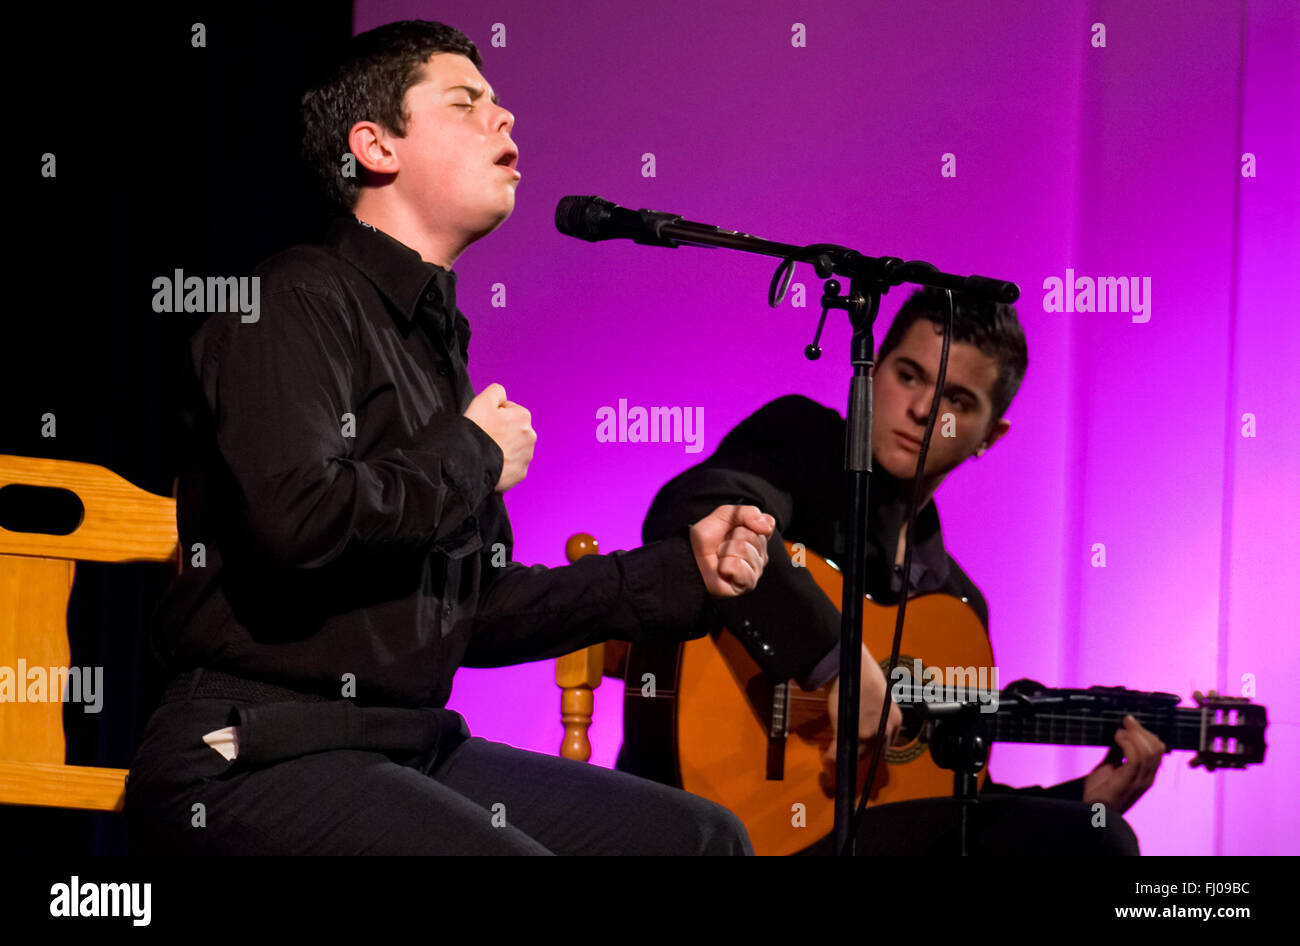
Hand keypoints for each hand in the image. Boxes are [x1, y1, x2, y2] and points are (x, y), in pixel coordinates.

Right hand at [463, 383, 535, 491]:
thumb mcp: (483, 401)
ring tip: (488, 451)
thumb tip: (503, 396)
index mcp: (523, 417)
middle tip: (486, 437)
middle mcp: (530, 436)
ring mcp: (527, 456)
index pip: (507, 410)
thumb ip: (497, 391)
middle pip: (512, 429)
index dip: (493, 415)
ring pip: (513, 448)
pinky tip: (492, 463)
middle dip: (501, 431)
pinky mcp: (521, 473)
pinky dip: (503, 464)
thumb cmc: (477, 433)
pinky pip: (511, 465)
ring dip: (503, 448)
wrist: (470, 465)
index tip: (485, 423)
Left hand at [688, 505, 772, 596]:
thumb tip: (767, 526)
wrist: (689, 557)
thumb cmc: (706, 540)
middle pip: (754, 538)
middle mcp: (760, 555)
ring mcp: (755, 571)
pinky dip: (727, 566)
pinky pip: (742, 569)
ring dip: (726, 552)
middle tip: (722, 545)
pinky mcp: (747, 584)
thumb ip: (747, 513)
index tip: (732, 527)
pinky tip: (722, 570)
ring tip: (720, 558)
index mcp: (758, 538)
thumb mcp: (724, 515)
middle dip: (732, 538)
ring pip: (747, 552)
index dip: (746, 522)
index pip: (766, 524)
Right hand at [823, 644, 902, 766]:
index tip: (865, 744)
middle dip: (863, 752)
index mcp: (895, 721)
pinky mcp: (851, 735)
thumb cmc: (864, 675)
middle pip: (875, 753)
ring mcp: (868, 735)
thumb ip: (878, 715)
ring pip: (858, 755)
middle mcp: (886, 730)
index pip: (887, 744)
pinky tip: (827, 758)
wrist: (850, 668)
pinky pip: (839, 754)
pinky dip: (831, 757)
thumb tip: (870, 721)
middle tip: (851, 747)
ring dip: (848, 754)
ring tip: (837, 752)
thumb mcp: (880, 697)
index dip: (874, 745)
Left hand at [1082, 714, 1166, 812]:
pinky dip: (1127, 744)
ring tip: (1118, 732)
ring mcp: (1140, 780)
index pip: (1158, 748)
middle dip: (1141, 730)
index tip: (1128, 722)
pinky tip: (1117, 739)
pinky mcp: (1129, 781)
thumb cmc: (1101, 791)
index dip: (1145, 732)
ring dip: (1132, 735)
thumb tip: (1119, 733)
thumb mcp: (1110, 766)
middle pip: (1156, 747)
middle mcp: (1148, 777)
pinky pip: (1136, 758)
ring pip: (1148, 751)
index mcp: (1147, 773)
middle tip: (1125, 722)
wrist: (1094, 811)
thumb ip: (1117, 751)